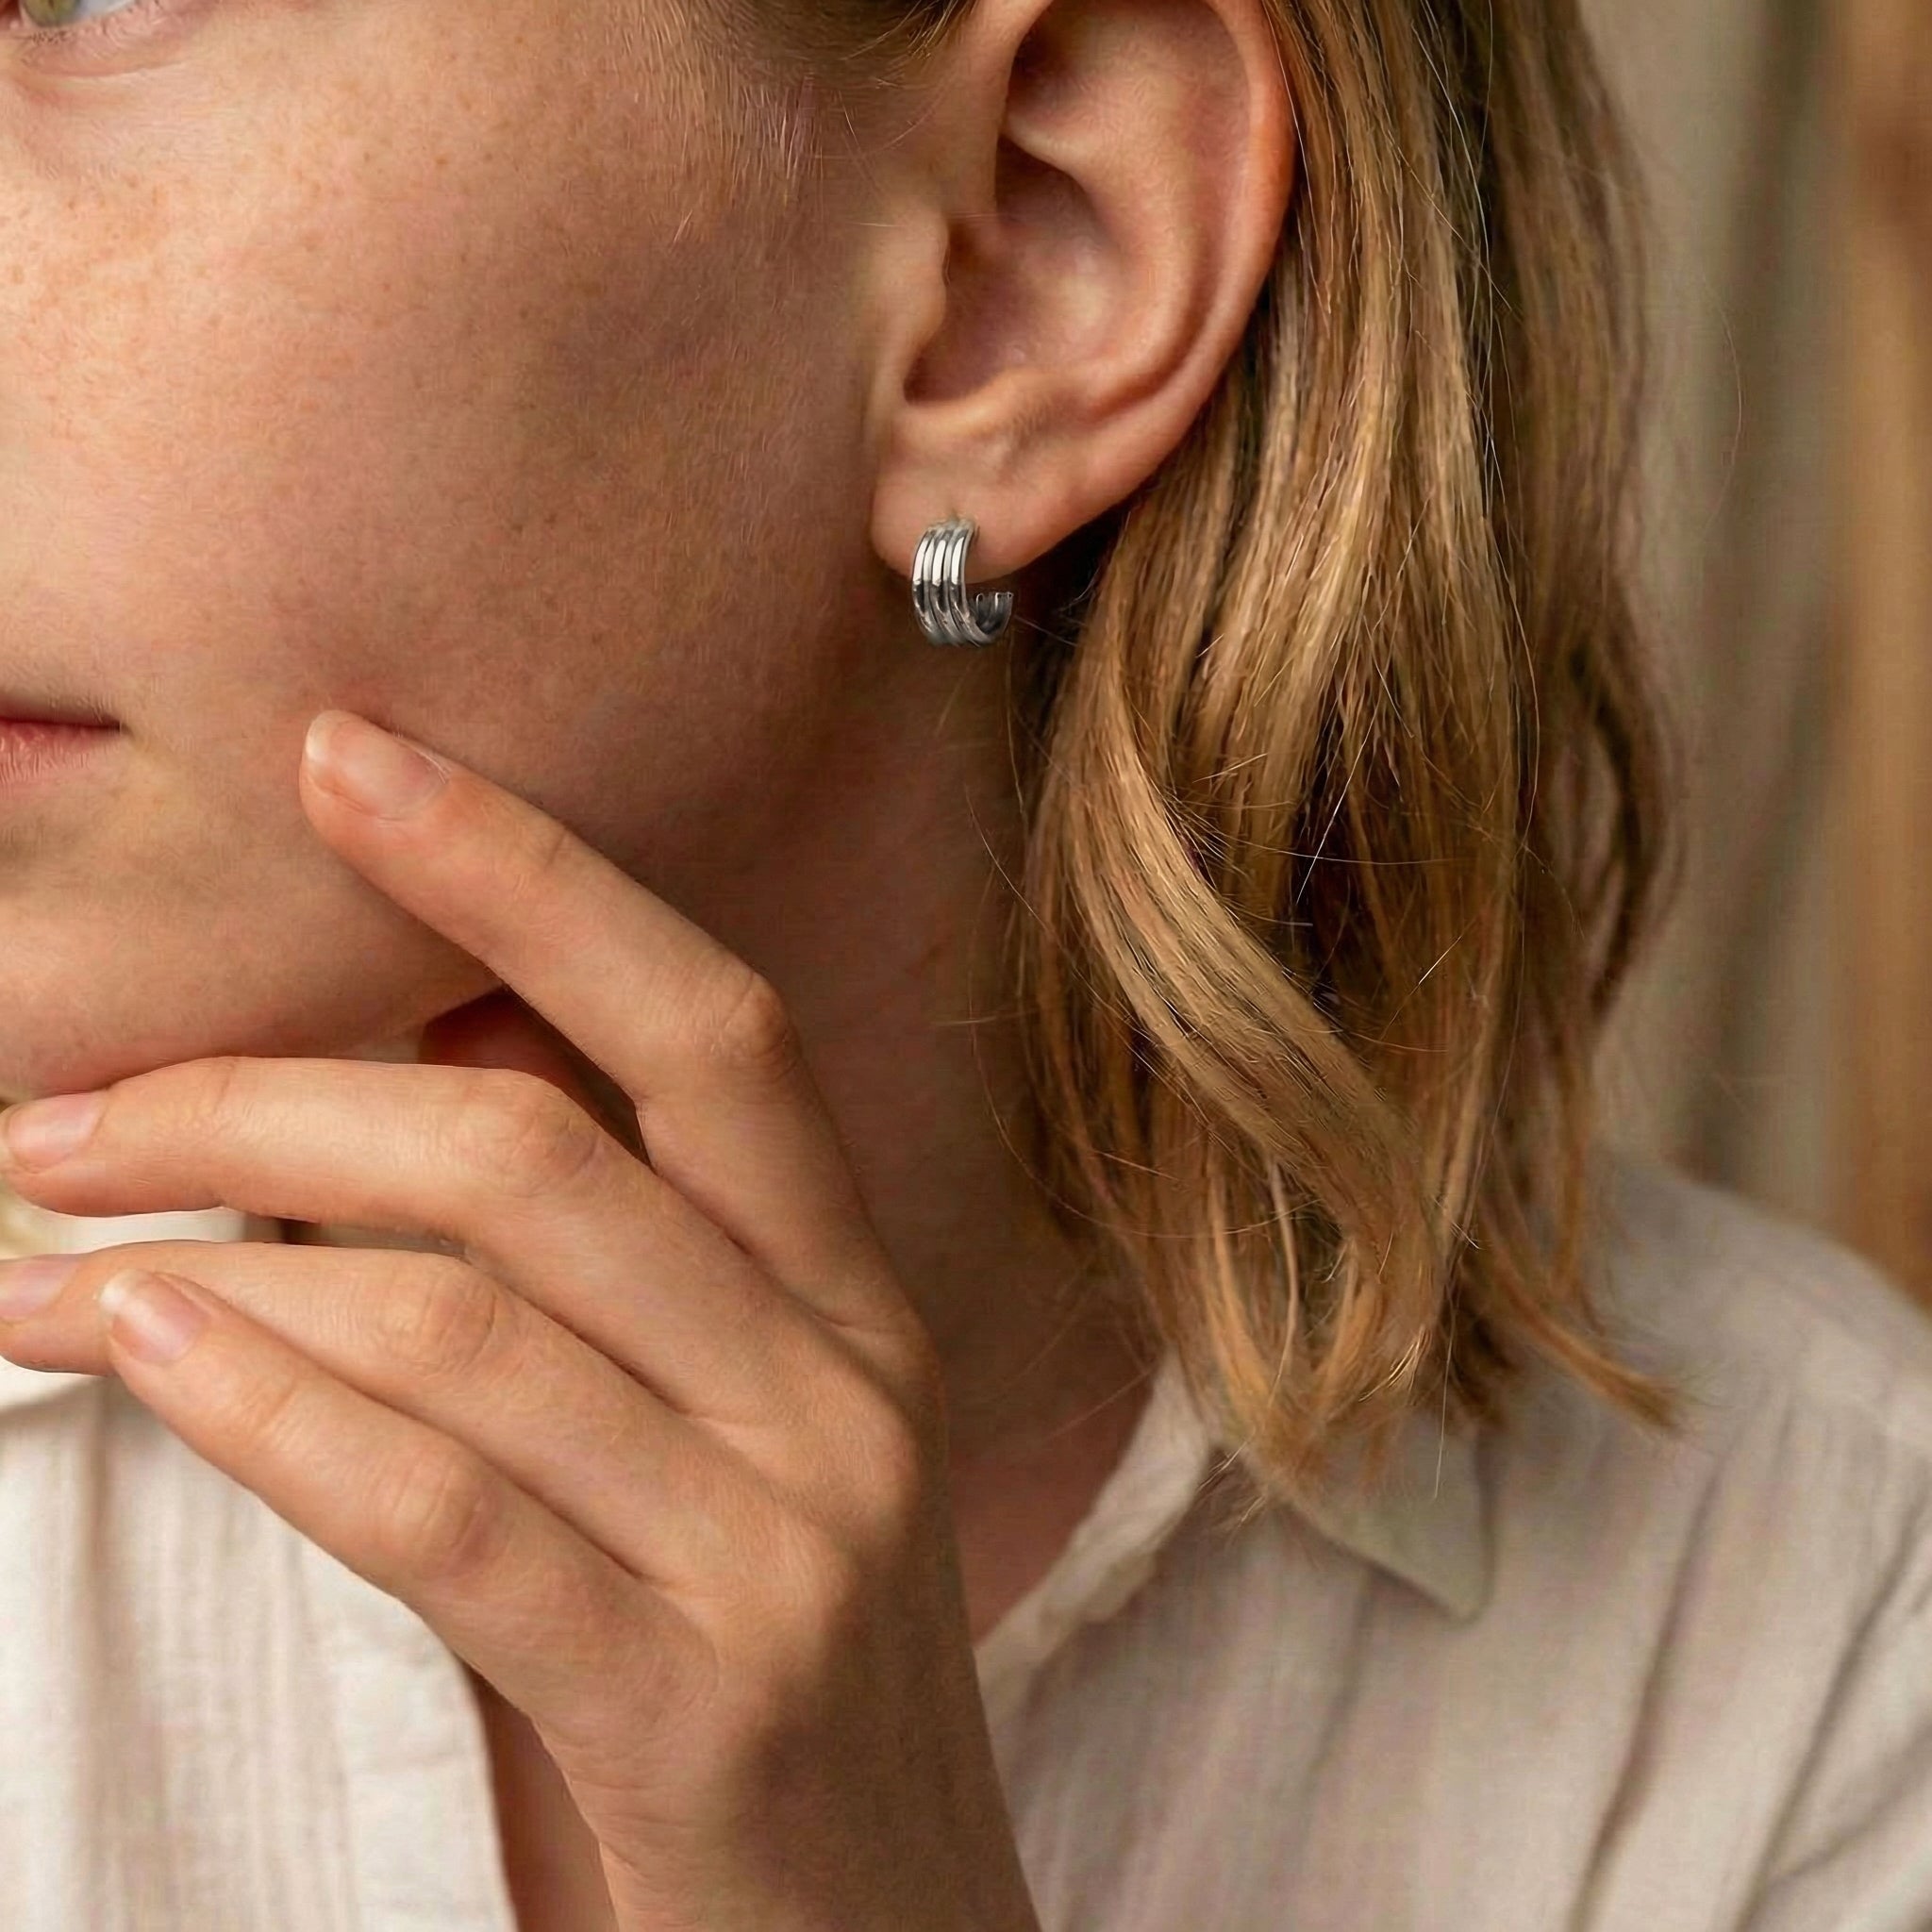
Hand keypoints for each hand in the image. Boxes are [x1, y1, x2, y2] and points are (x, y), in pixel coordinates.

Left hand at [0, 710, 1041, 1931]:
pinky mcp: (705, 1705)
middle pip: (552, 1152)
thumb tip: (399, 1076)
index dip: (534, 878)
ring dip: (220, 1250)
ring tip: (38, 1245)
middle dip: (277, 1090)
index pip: (712, 1028)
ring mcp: (793, 1545)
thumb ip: (591, 1274)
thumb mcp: (704, 1450)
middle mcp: (846, 1388)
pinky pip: (451, 1506)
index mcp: (852, 1303)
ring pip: (477, 1318)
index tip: (346, 759)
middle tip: (65, 1105)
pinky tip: (142, 1347)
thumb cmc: (751, 1675)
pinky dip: (270, 1406)